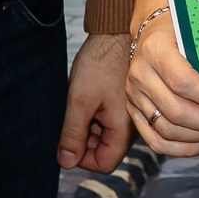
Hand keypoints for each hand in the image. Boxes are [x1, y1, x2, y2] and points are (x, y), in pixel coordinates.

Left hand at [60, 33, 132, 170]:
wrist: (116, 33)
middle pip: (104, 151)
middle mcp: (132, 127)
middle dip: (84, 139)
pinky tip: (90, 97)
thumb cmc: (101, 63)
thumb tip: (66, 163)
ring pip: (104, 137)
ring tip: (83, 102)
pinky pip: (108, 122)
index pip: (103, 164)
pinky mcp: (125, 107)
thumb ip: (73, 134)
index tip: (70, 138)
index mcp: (124, 130)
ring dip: (89, 126)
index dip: (81, 157)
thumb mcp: (79, 100)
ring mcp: (129, 117)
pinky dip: (95, 115)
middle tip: (75, 114)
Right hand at [127, 16, 198, 157]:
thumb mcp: (193, 32)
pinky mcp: (133, 111)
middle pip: (175, 111)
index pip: (183, 82)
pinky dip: (183, 149)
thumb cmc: (180, 31)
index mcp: (155, 50)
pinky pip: (156, 140)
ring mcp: (134, 95)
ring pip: (166, 130)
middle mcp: (140, 74)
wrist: (151, 32)